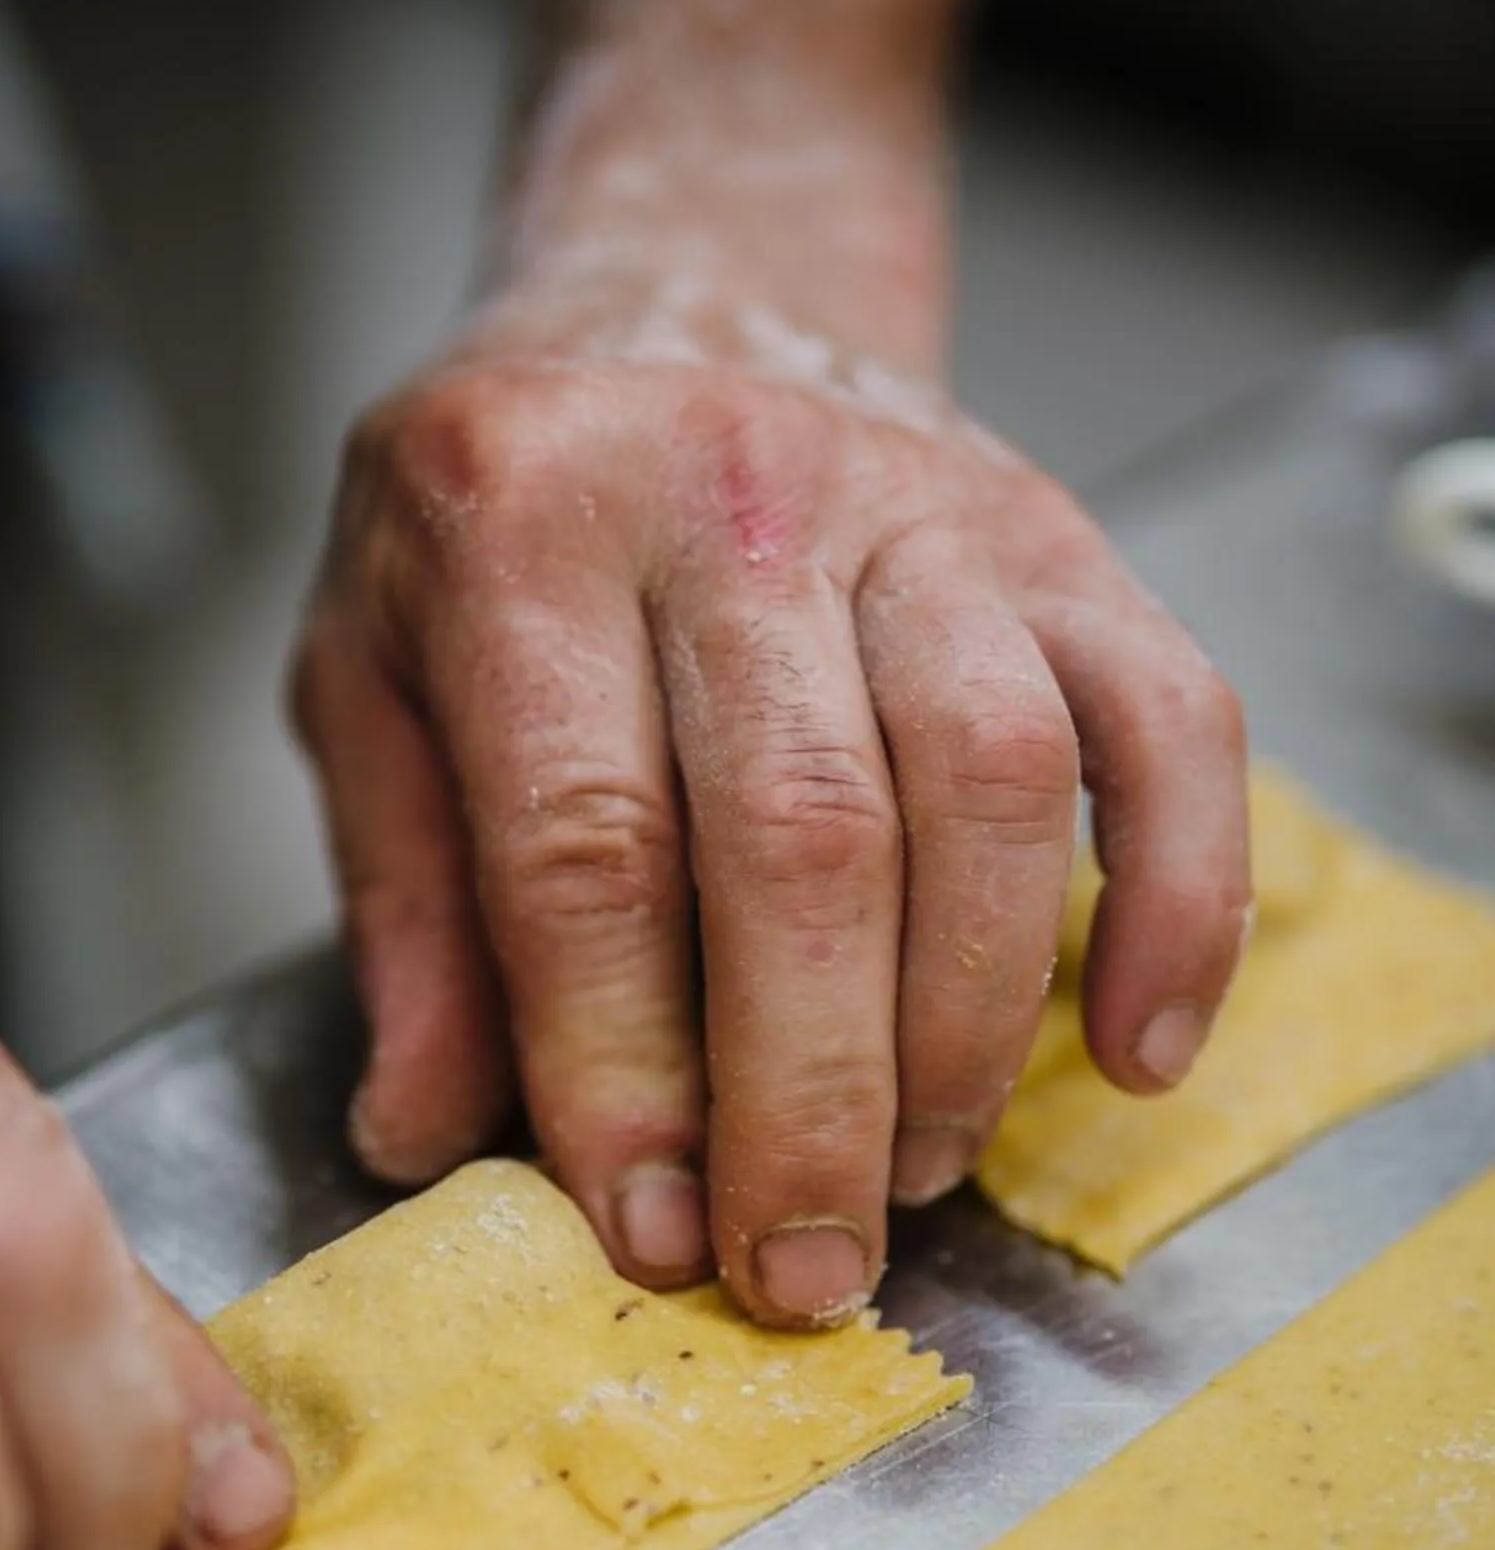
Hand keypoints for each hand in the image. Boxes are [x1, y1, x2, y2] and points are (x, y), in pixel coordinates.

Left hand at [295, 271, 1250, 1322]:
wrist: (677, 286)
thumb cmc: (502, 512)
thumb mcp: (370, 670)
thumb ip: (401, 900)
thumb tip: (420, 1132)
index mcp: (520, 526)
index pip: (586, 839)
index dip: (622, 1064)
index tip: (649, 1227)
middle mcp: (730, 490)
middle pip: (804, 832)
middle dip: (809, 1092)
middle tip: (803, 1263)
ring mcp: (917, 505)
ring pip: (994, 781)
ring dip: (968, 1020)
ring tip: (917, 1167)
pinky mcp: (1057, 535)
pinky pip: (1168, 717)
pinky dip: (1179, 896)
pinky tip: (1136, 1046)